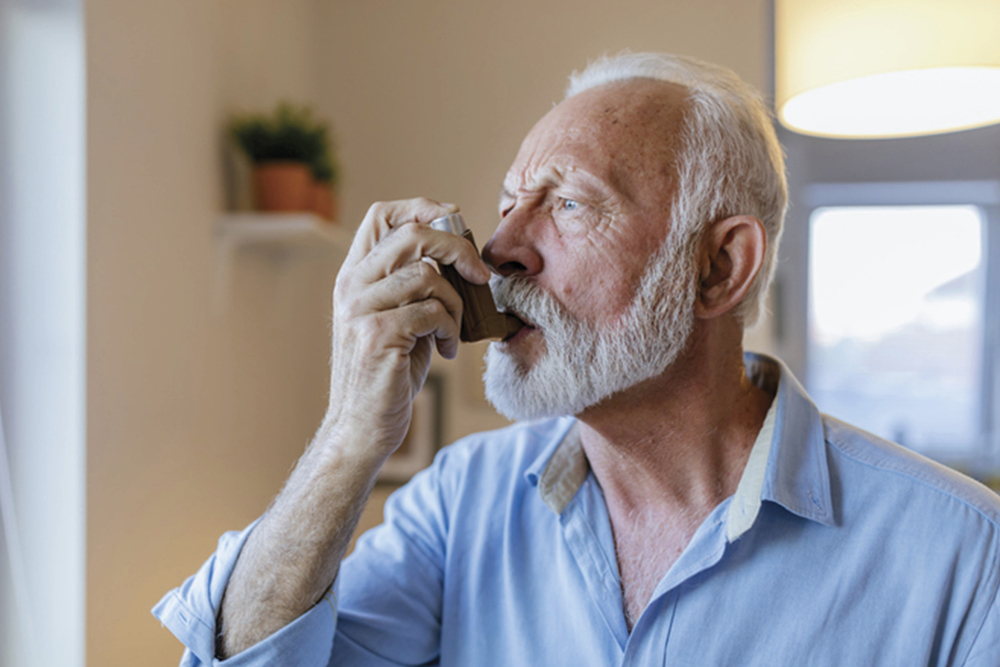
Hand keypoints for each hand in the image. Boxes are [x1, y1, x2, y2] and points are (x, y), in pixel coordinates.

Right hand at [325, 198, 490, 461]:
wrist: (362, 427)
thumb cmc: (389, 372)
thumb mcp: (400, 317)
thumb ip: (416, 283)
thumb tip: (460, 252)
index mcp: (354, 275)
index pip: (382, 214)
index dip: (423, 206)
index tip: (455, 222)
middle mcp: (351, 286)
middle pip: (412, 234)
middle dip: (457, 249)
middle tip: (479, 275)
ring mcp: (360, 309)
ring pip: (427, 275)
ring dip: (455, 304)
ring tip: (451, 330)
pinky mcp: (376, 335)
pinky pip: (431, 311)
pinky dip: (450, 329)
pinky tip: (445, 350)